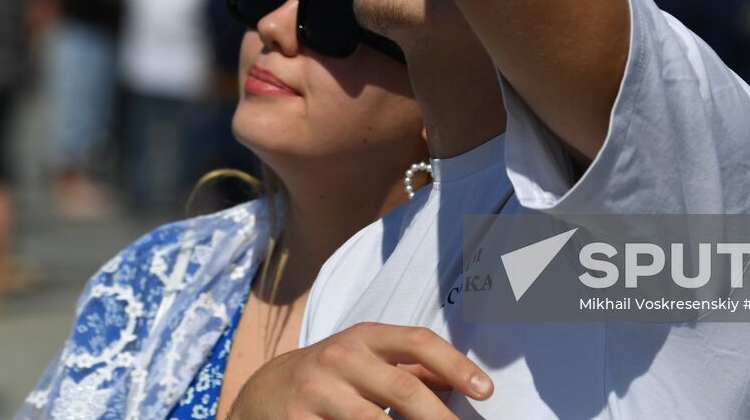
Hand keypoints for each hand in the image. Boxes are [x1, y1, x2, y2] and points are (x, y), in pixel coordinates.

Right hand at [226, 322, 491, 419]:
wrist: (263, 392)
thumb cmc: (332, 374)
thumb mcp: (367, 359)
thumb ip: (412, 368)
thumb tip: (466, 382)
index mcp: (366, 337)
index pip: (418, 341)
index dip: (455, 364)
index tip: (486, 391)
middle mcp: (342, 357)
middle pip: (403, 389)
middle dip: (440, 419)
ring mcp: (317, 390)